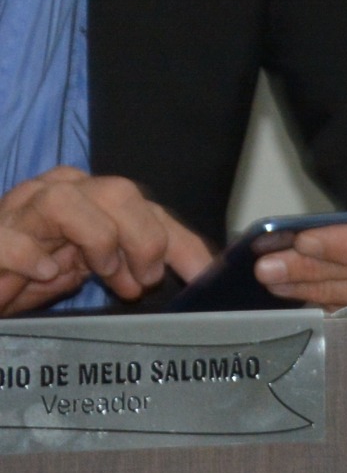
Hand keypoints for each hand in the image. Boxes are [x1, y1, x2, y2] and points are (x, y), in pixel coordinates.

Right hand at [0, 168, 211, 313]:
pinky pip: (10, 237)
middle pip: (116, 192)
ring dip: (97, 239)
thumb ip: (137, 264)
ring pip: (67, 199)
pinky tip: (48, 273)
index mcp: (89, 197)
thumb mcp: (95, 268)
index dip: (179, 241)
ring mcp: (19, 211)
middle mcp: (57, 193)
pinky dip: (33, 255)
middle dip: (143, 238)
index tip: (202, 274)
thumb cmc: (34, 274)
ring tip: (103, 272)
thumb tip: (195, 273)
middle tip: (144, 280)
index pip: (145, 208)